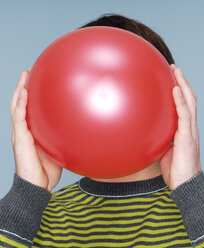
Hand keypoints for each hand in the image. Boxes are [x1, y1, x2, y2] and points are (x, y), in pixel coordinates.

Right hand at [10, 68, 62, 191]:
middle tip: (29, 70)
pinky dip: (20, 105)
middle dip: (24, 86)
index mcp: (32, 131)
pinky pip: (19, 119)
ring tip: (24, 75)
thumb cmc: (49, 170)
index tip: (39, 79)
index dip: (31, 94)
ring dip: (19, 89)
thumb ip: (65, 137)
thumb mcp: (60, 148)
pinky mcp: (20, 139)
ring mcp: (20, 134)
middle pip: (21, 103)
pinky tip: (24, 93)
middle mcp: (24, 130)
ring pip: (16, 107)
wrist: (38, 187)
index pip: (30, 109)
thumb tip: (83, 127)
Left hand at [159, 65, 201, 189]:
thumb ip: (159, 138)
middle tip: (174, 68)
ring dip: (183, 85)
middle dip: (183, 82)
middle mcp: (191, 127)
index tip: (173, 78)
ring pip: (189, 102)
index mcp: (186, 130)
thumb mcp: (164, 151)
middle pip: (190, 99)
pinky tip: (175, 89)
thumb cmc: (176, 171)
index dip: (181, 91)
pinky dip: (180, 100)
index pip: (185, 106)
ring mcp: (191, 131)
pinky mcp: (187, 136)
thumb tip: (144, 131)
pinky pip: (184, 115)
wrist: (186, 186)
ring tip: (176, 71)